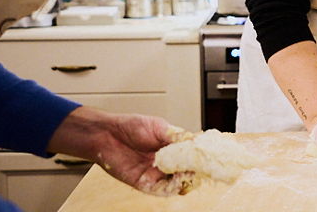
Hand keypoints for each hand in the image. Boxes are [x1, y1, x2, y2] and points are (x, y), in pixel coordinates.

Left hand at [48, 107, 194, 196]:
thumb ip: (176, 136)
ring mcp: (155, 173)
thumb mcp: (158, 127)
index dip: (200, 158)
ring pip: (176, 183)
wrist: (108, 134)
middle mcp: (165, 162)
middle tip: (201, 168)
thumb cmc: (131, 127)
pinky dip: (171, 188)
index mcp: (171, 147)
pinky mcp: (144, 183)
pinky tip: (177, 181)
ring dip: (184, 180)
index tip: (208, 157)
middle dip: (195, 171)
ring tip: (189, 173)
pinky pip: (161, 190)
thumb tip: (195, 140)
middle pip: (186, 172)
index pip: (191, 156)